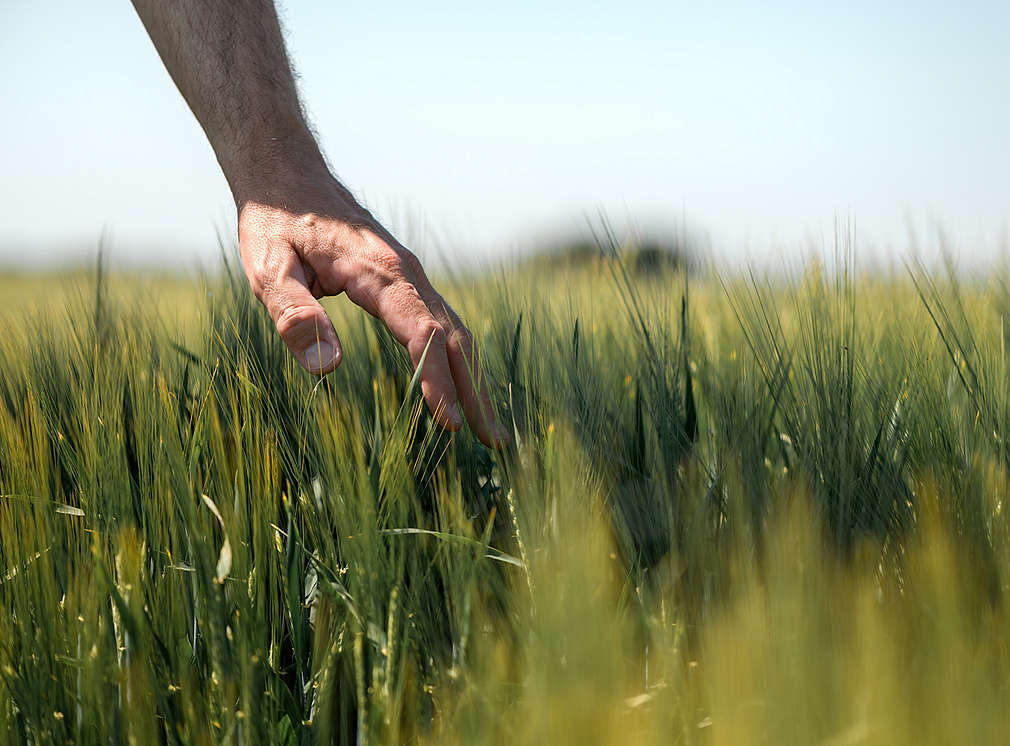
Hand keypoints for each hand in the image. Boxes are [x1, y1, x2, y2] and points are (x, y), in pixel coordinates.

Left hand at [237, 170, 503, 446]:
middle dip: (475, 391)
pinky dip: (458, 360)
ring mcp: (412, 277)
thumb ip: (294, 315)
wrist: (286, 175)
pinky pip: (442, 324)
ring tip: (488, 427)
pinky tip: (459, 386)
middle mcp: (408, 275)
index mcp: (381, 273)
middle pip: (456, 338)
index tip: (450, 424)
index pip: (421, 334)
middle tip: (493, 441)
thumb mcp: (268, 270)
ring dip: (475, 379)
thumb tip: (327, 367)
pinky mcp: (405, 282)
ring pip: (456, 331)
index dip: (437, 381)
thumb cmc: (273, 224)